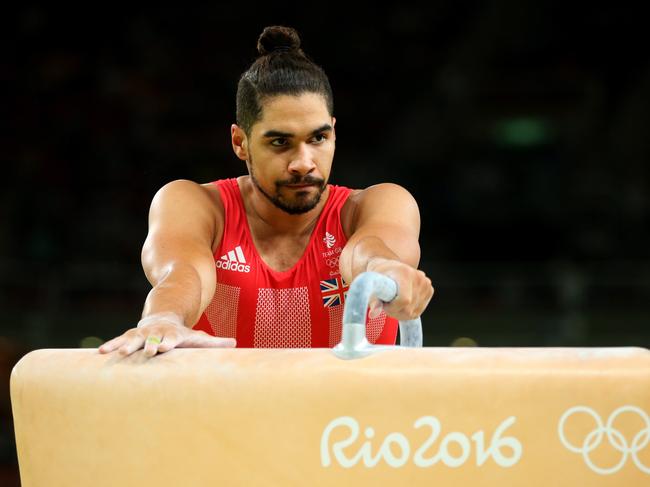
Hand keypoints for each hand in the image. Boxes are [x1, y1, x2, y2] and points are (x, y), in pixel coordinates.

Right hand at [98, 312, 235, 356]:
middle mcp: (156, 333)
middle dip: (148, 345)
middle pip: (152, 339)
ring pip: (133, 339)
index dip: (167, 342)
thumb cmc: (182, 334)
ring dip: (126, 346)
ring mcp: (142, 334)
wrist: (163, 317)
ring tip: (118, 354)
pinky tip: (100, 353)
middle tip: (145, 351)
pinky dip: (111, 345)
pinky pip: (119, 341)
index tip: (164, 347)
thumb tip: (235, 344)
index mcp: (172, 335)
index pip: (171, 339)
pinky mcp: (131, 337)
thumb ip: (214, 343)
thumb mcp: (198, 337)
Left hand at [365, 257, 433, 320]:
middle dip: (394, 311)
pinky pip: (418, 311)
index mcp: (405, 273)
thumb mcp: (372, 282)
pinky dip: (408, 311)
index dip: (392, 307)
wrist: (392, 267)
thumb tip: (373, 314)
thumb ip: (373, 298)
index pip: (404, 300)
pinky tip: (401, 302)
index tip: (384, 304)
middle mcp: (419, 278)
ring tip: (393, 302)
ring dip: (400, 312)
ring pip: (413, 313)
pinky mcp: (430, 290)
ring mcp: (426, 284)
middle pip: (408, 309)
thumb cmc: (381, 273)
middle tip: (386, 303)